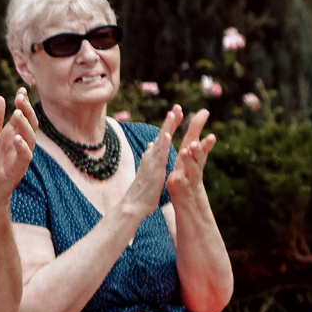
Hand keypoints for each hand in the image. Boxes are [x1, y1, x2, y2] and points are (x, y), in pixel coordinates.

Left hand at [0, 91, 37, 210]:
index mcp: (12, 136)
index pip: (22, 116)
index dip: (23, 103)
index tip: (21, 89)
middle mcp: (19, 145)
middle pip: (29, 124)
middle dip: (26, 110)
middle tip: (20, 97)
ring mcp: (19, 158)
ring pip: (29, 139)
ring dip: (25, 126)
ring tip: (18, 113)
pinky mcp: (16, 171)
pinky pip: (24, 158)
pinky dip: (22, 148)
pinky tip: (17, 139)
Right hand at [118, 106, 180, 224]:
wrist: (134, 205)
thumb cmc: (143, 191)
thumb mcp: (148, 170)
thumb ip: (150, 156)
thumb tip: (151, 144)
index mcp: (152, 157)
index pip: (162, 137)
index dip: (169, 125)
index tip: (176, 113)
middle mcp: (151, 156)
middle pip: (162, 134)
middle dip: (170, 120)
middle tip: (178, 106)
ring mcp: (151, 162)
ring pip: (160, 141)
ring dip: (167, 127)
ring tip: (173, 113)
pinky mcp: (154, 170)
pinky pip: (159, 155)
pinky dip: (163, 144)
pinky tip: (168, 135)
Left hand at [164, 108, 214, 213]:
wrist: (187, 197)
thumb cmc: (186, 172)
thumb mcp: (188, 154)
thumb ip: (192, 138)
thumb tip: (197, 118)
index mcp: (194, 154)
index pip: (197, 137)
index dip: (199, 125)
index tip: (205, 111)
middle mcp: (196, 163)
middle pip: (200, 152)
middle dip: (203, 143)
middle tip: (208, 136)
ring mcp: (191, 174)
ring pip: (194, 166)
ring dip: (191, 157)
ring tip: (188, 149)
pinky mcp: (184, 184)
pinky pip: (183, 180)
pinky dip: (181, 176)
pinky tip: (178, 173)